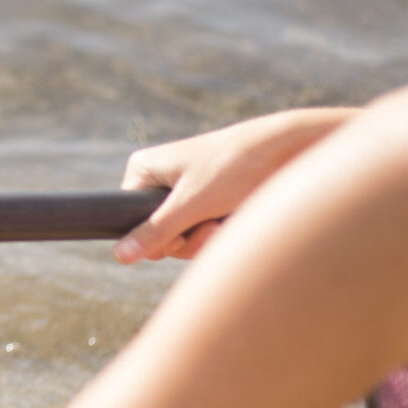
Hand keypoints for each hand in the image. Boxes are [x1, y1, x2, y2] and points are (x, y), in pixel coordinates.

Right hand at [115, 108, 353, 264]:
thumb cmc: (236, 167)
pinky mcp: (209, 202)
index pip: (130, 221)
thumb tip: (119, 256)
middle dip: (185, 239)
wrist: (288, 150)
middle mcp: (161, 180)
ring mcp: (186, 192)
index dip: (155, 237)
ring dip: (205, 238)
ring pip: (182, 237)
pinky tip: (233, 220)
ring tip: (225, 221)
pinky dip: (218, 233)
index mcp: (145, 170)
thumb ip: (155, 232)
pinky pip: (202, 231)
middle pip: (157, 234)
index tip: (180, 233)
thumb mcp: (191, 205)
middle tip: (209, 227)